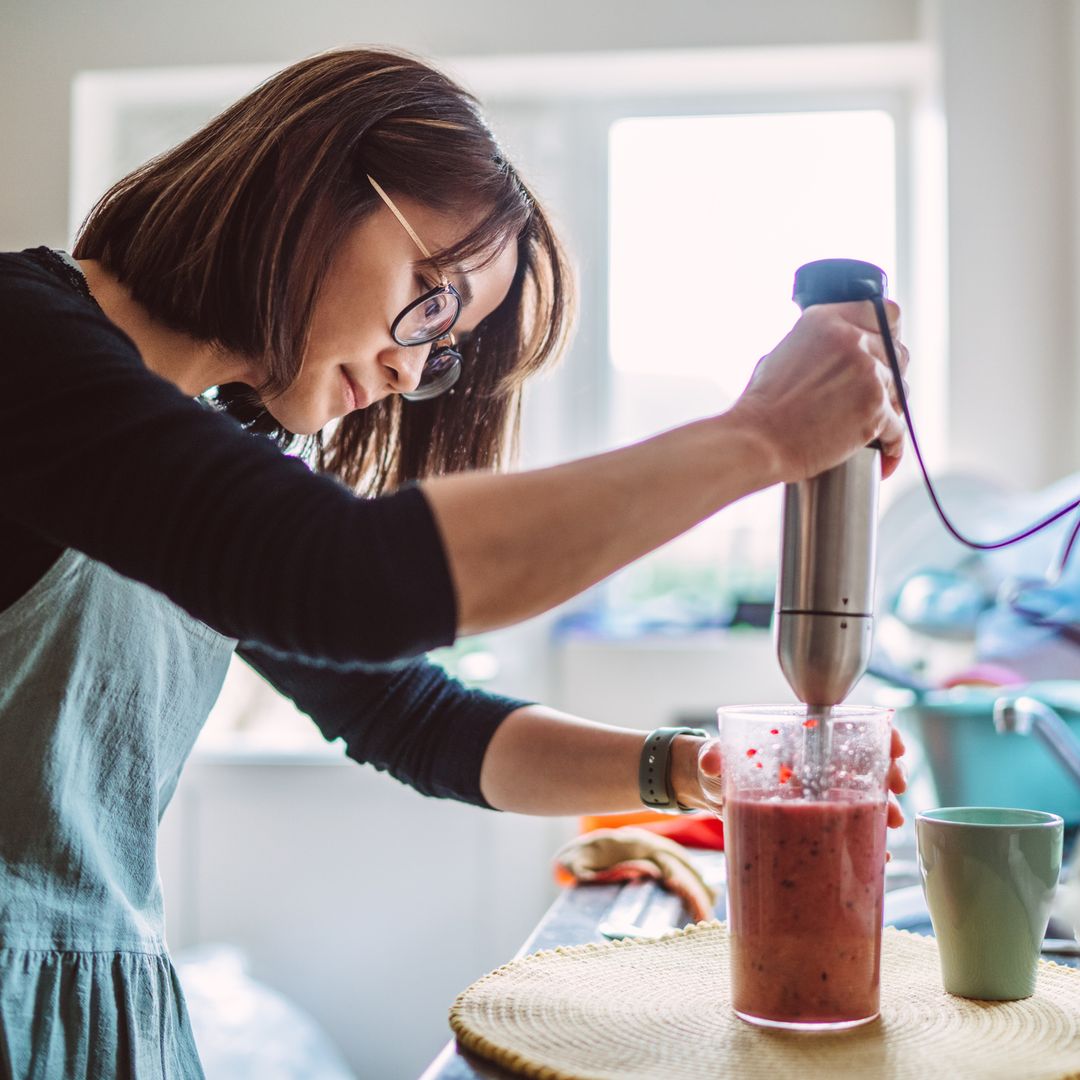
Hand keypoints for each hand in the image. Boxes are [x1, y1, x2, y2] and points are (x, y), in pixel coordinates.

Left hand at [681, 726, 907, 828]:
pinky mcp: (813, 823)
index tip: (894, 744)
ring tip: (893, 823)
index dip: (879, 732)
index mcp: (801, 741)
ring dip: (885, 807)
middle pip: (866, 762)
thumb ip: (713, 755)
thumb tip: (711, 761)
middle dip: (890, 772)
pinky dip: (866, 839)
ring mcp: (818, 795)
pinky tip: (880, 854)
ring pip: (864, 796)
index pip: (849, 728)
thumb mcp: (715, 757)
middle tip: (896, 788)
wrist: (709, 792)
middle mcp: (816, 766)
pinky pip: (848, 828)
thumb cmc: (717, 764)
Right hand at [728, 299, 910, 483]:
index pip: (882, 312)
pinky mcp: (874, 410)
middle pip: (897, 352)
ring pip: (900, 391)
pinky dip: (892, 445)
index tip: (883, 348)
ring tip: (868, 426)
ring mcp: (867, 374)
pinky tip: (885, 454)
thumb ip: (817, 344)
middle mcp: (851, 341)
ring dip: (889, 408)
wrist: (757, 441)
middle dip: (888, 374)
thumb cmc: (761, 407)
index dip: (887, 333)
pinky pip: (898, 429)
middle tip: (871, 395)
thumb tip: (834, 351)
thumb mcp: (782, 353)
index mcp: (826, 321)